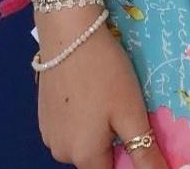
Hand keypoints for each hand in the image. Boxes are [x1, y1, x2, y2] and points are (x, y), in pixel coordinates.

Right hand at [37, 7, 169, 167]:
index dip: (129, 157)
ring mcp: (49, 132)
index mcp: (84, 156)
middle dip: (112, 139)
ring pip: (81, 141)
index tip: (138, 132)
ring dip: (97, 126)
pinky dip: (81, 115)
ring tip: (108, 94)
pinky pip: (68, 125)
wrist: (69, 33)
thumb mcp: (131, 111)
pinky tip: (90, 89)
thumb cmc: (105, 73)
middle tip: (125, 106)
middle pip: (95, 157)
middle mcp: (61, 152)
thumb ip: (145, 151)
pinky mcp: (43, 113)